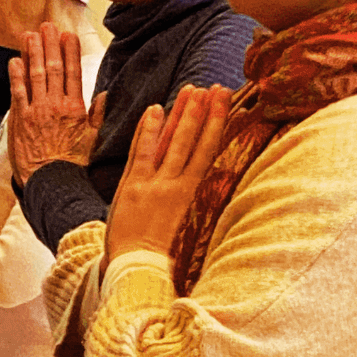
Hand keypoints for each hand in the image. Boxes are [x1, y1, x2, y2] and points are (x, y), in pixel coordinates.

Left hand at [7, 23, 103, 186]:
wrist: (51, 181)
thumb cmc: (72, 163)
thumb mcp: (93, 139)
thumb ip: (97, 115)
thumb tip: (103, 95)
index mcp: (76, 109)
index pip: (73, 72)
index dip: (69, 52)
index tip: (67, 36)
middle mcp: (56, 106)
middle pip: (53, 68)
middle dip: (50, 45)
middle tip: (46, 26)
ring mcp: (37, 111)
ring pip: (35, 75)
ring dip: (32, 52)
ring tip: (29, 35)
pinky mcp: (20, 119)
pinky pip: (17, 92)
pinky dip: (16, 75)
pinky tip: (14, 60)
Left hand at [102, 84, 231, 268]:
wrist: (136, 267)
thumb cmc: (157, 249)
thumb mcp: (179, 221)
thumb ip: (184, 196)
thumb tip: (197, 176)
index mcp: (191, 194)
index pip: (207, 151)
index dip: (216, 125)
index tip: (224, 103)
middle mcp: (176, 185)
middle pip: (193, 141)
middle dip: (205, 113)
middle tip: (216, 88)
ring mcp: (154, 184)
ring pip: (172, 143)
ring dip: (182, 114)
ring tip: (192, 90)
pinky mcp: (133, 187)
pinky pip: (142, 152)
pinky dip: (148, 130)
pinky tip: (155, 110)